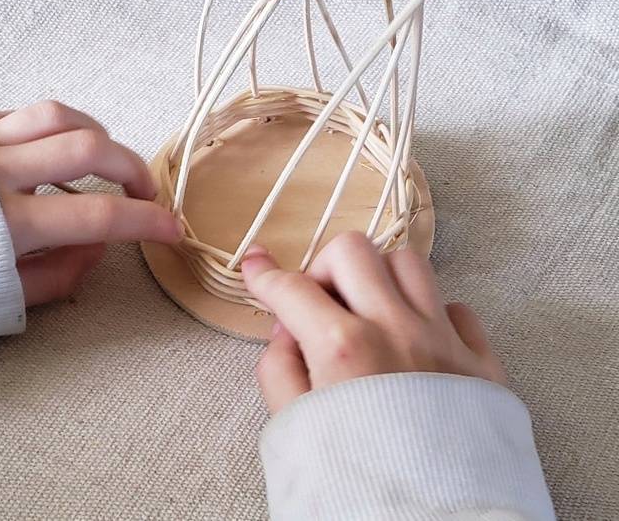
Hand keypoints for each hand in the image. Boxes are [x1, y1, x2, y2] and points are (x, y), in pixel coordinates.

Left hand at [0, 101, 181, 306]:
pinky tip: (59, 148)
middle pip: (88, 148)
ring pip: (57, 117)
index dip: (147, 221)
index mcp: (7, 224)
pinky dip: (52, 128)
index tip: (172, 229)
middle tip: (144, 192)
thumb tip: (98, 246)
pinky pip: (19, 114)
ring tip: (107, 161)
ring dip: (96, 135)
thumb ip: (57, 276)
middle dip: (131, 167)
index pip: (98, 215)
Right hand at [242, 232, 506, 413]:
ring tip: (367, 312)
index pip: (292, 288)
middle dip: (324, 269)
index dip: (264, 274)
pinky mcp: (481, 365)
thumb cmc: (359, 487)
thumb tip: (285, 335)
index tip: (256, 265)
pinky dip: (432, 312)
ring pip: (409, 263)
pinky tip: (416, 339)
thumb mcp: (295, 431)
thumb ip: (279, 372)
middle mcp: (396, 331)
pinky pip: (458, 309)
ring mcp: (444, 342)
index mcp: (343, 349)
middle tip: (318, 303)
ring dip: (379, 278)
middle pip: (353, 251)